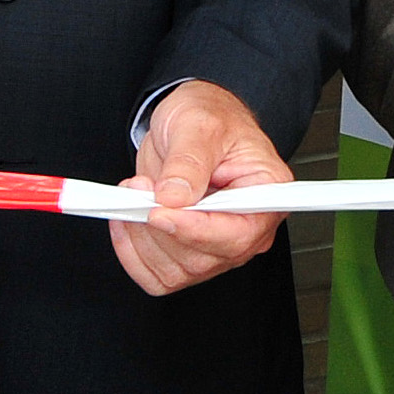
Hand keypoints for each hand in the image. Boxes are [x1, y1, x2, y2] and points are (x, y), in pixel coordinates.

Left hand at [112, 82, 291, 296]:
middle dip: (159, 228)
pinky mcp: (189, 253)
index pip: (237, 234)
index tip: (160, 213)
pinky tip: (128, 220)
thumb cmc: (209, 117)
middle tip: (139, 188)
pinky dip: (133, 252)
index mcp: (266, 193)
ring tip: (136, 194)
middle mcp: (246, 226)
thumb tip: (175, 196)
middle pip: (203, 258)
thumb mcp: (199, 124)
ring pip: (175, 271)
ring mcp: (217, 245)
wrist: (191, 124)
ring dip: (142, 237)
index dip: (196, 231)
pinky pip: (157, 276)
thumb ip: (189, 161)